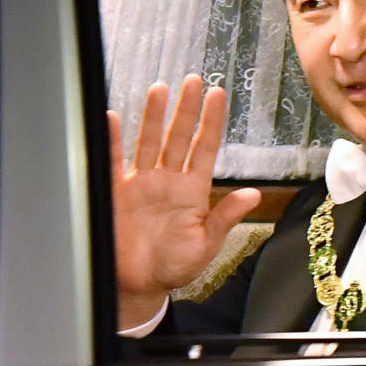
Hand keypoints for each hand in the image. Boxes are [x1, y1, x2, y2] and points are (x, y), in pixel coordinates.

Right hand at [109, 75, 260, 327]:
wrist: (139, 286)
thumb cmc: (175, 267)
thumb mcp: (206, 244)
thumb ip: (225, 217)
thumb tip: (253, 194)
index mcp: (193, 190)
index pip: (205, 148)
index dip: (211, 122)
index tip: (217, 94)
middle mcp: (168, 180)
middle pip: (178, 137)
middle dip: (185, 109)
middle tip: (192, 80)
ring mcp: (141, 183)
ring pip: (149, 142)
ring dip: (154, 116)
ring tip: (161, 89)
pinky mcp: (115, 192)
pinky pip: (113, 161)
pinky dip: (112, 140)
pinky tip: (112, 118)